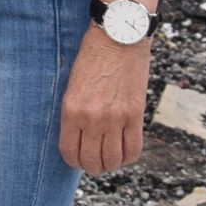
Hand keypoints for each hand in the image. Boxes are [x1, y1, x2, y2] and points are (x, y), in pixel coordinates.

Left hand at [59, 26, 151, 173]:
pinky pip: (133, 149)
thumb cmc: (92, 57)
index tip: (76, 160)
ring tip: (108, 161)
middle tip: (93, 164)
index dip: (73, 161)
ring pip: (113, 159)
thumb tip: (79, 138)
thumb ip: (75, 112)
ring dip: (110, 165)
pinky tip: (124, 153)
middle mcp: (93, 118)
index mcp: (71, 110)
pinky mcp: (135, 115)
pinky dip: (128, 157)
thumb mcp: (72, 85)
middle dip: (91, 167)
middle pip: (92, 160)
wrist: (118, 38)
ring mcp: (116, 118)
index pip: (70, 151)